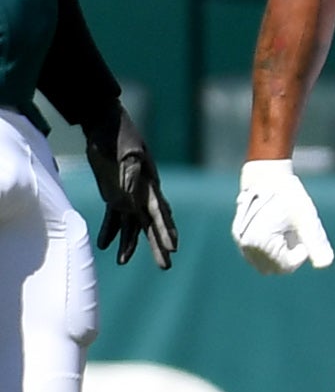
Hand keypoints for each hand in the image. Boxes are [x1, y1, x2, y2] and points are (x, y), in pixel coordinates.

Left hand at [87, 104, 175, 268]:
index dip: (166, 231)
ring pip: (133, 225)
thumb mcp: (126, 152)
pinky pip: (114, 218)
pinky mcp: (114, 195)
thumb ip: (130, 173)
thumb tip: (132, 193)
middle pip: (152, 224)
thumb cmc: (119, 136)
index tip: (172, 248)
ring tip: (122, 262)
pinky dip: (110, 231)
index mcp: (149, 185)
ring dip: (130, 243)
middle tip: (166, 266)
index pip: (161, 213)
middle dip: (158, 245)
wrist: (105, 125)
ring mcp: (129, 195)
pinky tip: (103, 245)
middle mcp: (142, 194)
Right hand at [233, 156, 330, 273]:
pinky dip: (269, 249)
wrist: (268, 177)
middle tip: (296, 234)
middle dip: (288, 257)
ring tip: (286, 231)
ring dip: (278, 254)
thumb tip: (325, 265)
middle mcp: (246, 245)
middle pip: (273, 268)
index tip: (303, 235)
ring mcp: (240, 242)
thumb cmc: (289, 196)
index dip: (300, 254)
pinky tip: (277, 230)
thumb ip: (316, 243)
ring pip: (264, 263)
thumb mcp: (306, 219)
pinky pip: (256, 254)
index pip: (285, 266)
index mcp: (259, 242)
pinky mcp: (239, 237)